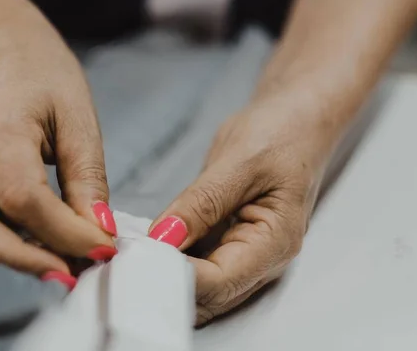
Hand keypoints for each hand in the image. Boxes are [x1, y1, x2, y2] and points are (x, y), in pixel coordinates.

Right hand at [0, 18, 116, 287]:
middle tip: (68, 276)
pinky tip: (40, 250)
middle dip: (15, 259)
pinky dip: (2, 246)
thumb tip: (98, 233)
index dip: (64, 232)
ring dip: (5, 258)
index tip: (104, 250)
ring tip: (60, 266)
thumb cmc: (45, 75)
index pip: (22, 195)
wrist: (3, 52)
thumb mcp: (79, 117)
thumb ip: (86, 177)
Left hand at [148, 90, 336, 323]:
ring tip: (125, 259)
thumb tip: (162, 239)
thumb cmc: (280, 133)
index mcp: (274, 242)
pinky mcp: (226, 244)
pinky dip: (169, 261)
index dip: (176, 278)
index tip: (136, 262)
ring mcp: (244, 255)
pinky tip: (142, 249)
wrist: (295, 120)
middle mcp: (261, 261)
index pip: (219, 281)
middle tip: (121, 264)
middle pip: (208, 296)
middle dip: (164, 285)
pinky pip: (195, 265)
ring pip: (199, 288)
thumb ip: (201, 203)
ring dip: (163, 277)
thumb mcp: (239, 162)